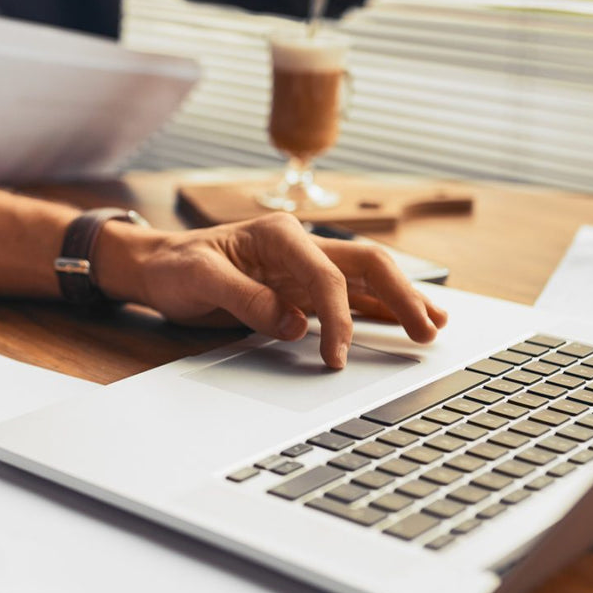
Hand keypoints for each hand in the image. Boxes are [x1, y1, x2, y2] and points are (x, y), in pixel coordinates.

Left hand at [93, 213, 446, 368]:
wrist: (159, 266)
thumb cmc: (176, 267)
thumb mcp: (199, 280)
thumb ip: (246, 299)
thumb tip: (293, 325)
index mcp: (279, 236)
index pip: (327, 276)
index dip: (340, 318)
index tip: (336, 357)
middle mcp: (300, 246)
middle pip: (368, 265)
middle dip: (402, 296)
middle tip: (427, 330)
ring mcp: (304, 267)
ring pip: (368, 279)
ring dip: (402, 300)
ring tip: (434, 324)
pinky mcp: (302, 288)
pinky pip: (351, 296)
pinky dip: (379, 309)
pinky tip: (403, 321)